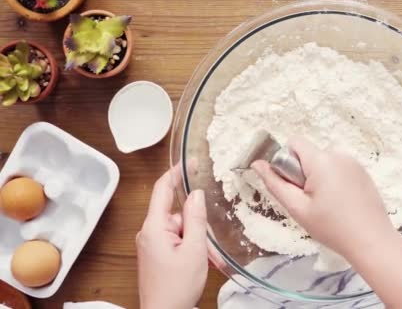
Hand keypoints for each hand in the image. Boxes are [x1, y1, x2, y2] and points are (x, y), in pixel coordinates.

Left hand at [136, 166, 207, 308]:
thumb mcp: (194, 250)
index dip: (177, 172)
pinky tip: (198, 262)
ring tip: (204, 259)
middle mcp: (148, 232)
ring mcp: (151, 244)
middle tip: (207, 244)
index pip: (162, 189)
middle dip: (195, 222)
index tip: (191, 161)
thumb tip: (197, 194)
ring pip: (179, 228)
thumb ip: (196, 219)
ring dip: (195, 238)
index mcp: (153, 227)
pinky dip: (190, 247)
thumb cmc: (176, 288)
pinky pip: (176, 240)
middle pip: (176, 212)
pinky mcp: (156, 254)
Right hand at [253, 138, 401, 307]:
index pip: (294, 143)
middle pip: (309, 154)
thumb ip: (275, 184)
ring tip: (327, 206)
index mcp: (322, 160)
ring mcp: (354, 163)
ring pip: (324, 163)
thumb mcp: (297, 208)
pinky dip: (334, 182)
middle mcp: (339, 155)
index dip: (286, 161)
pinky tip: (341, 205)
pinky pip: (339, 169)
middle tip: (310, 202)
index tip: (293, 185)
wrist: (372, 241)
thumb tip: (257, 164)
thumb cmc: (331, 227)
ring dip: (319, 178)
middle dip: (303, 173)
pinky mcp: (363, 173)